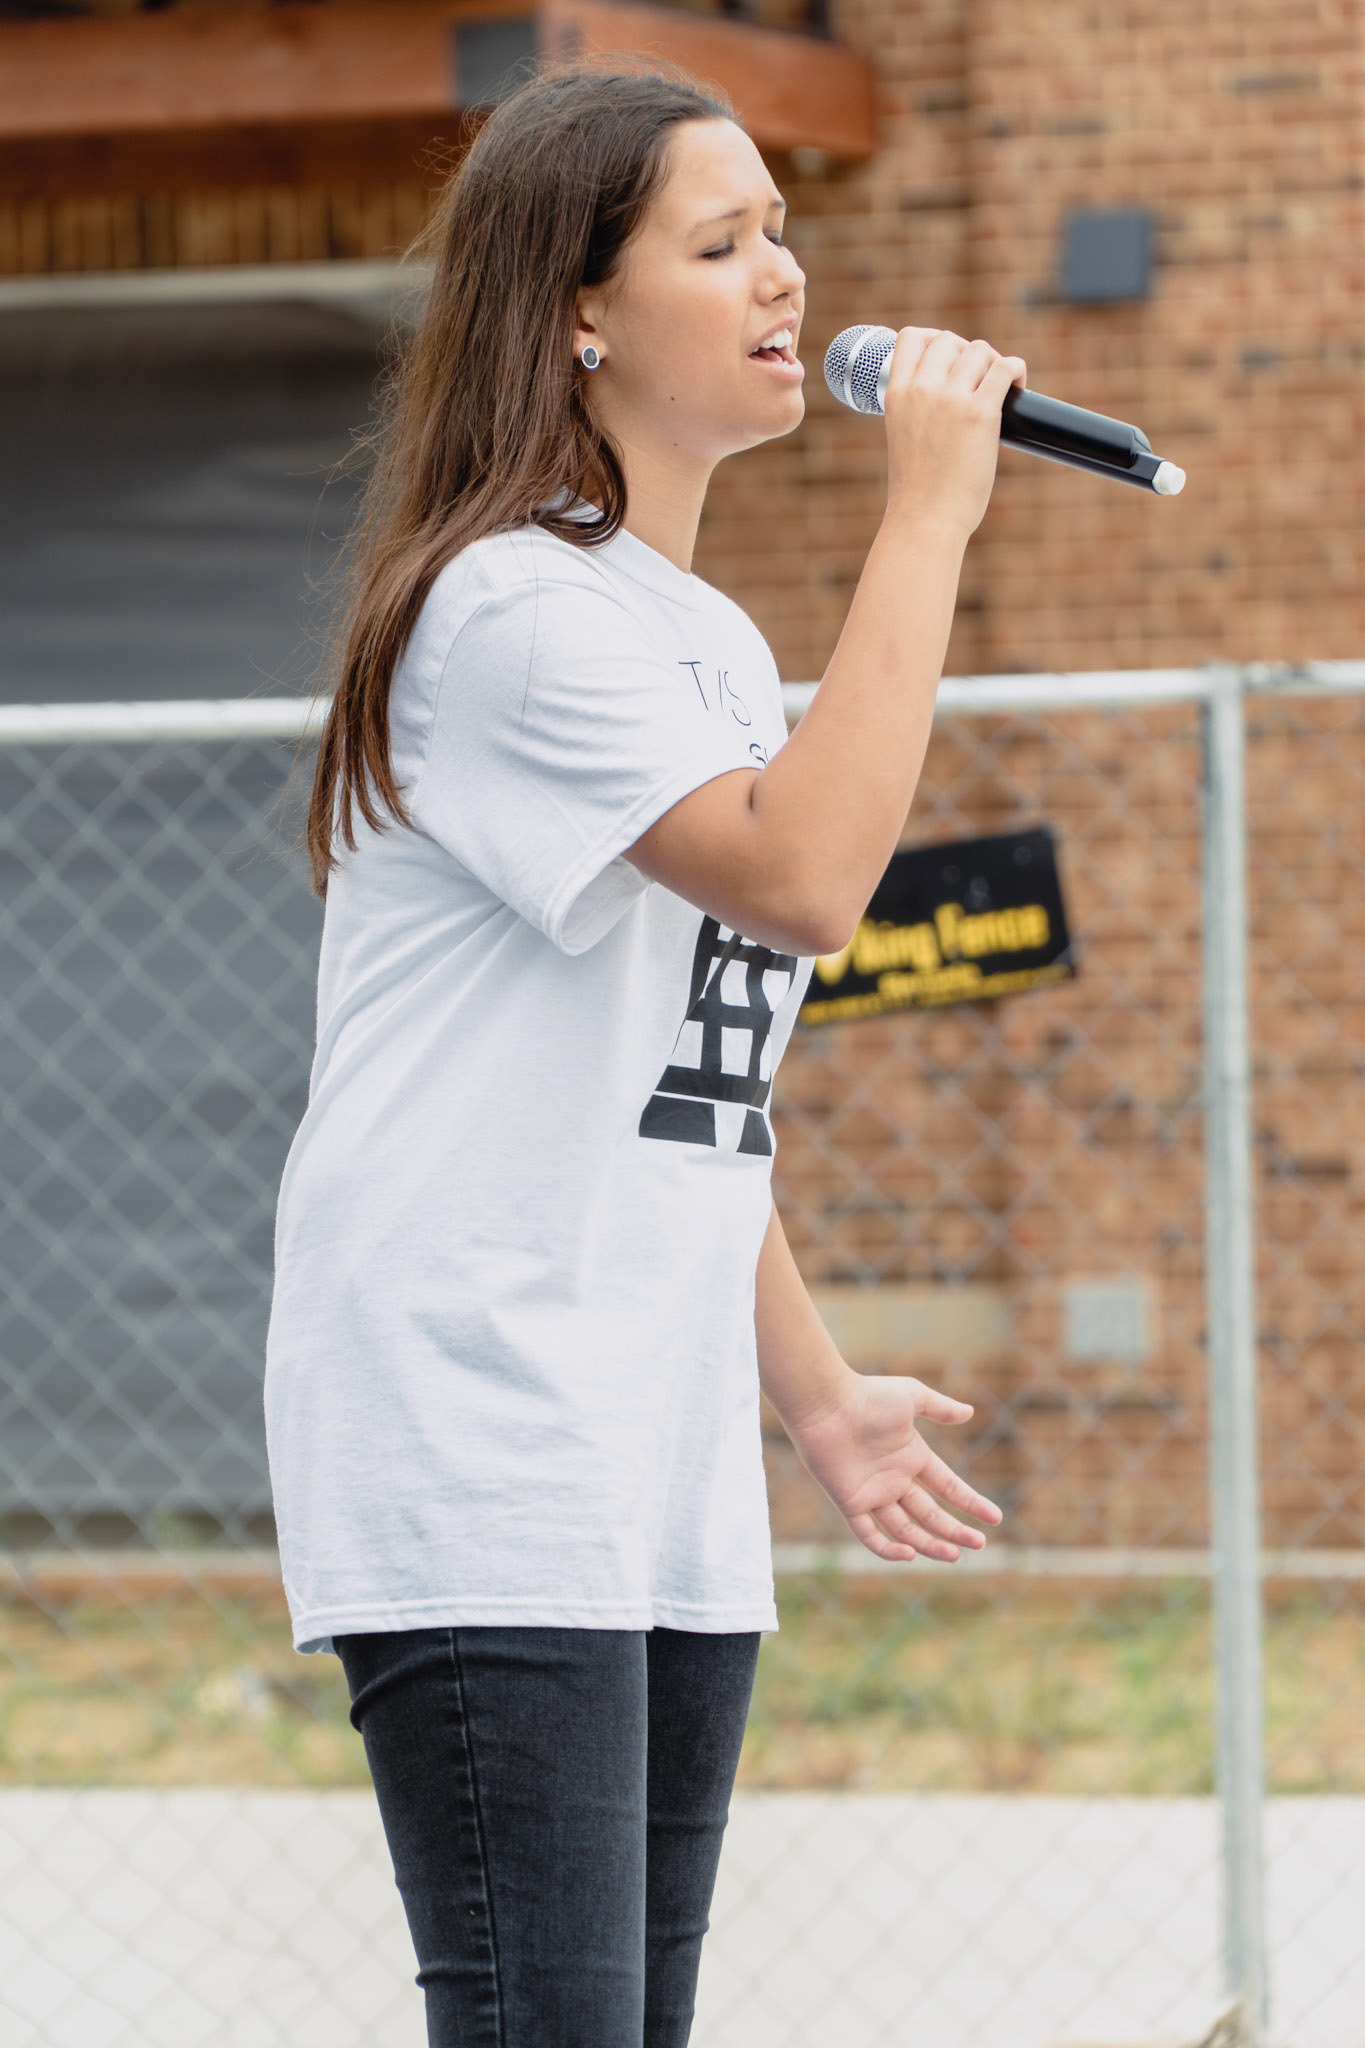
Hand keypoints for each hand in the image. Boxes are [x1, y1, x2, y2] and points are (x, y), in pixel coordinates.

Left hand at [783, 1370, 1003, 1563]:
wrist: (826, 1403)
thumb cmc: (868, 1395)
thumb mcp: (912, 1396)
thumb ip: (940, 1407)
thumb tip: (969, 1413)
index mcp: (912, 1456)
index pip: (948, 1486)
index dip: (970, 1502)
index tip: (995, 1518)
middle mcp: (894, 1479)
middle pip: (930, 1513)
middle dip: (955, 1530)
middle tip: (979, 1544)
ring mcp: (873, 1493)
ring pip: (905, 1529)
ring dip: (929, 1544)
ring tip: (954, 1555)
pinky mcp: (849, 1503)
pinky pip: (868, 1535)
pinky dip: (887, 1549)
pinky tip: (910, 1554)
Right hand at [882, 327, 1027, 540]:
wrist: (926, 520)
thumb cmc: (917, 490)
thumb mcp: (903, 436)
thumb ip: (918, 407)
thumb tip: (951, 389)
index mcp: (896, 395)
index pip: (911, 337)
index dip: (934, 340)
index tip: (948, 361)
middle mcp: (922, 390)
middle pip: (950, 340)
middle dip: (967, 355)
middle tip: (978, 382)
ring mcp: (951, 399)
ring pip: (980, 350)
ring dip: (993, 364)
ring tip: (998, 390)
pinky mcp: (981, 413)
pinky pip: (1005, 368)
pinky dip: (1016, 370)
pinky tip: (1017, 388)